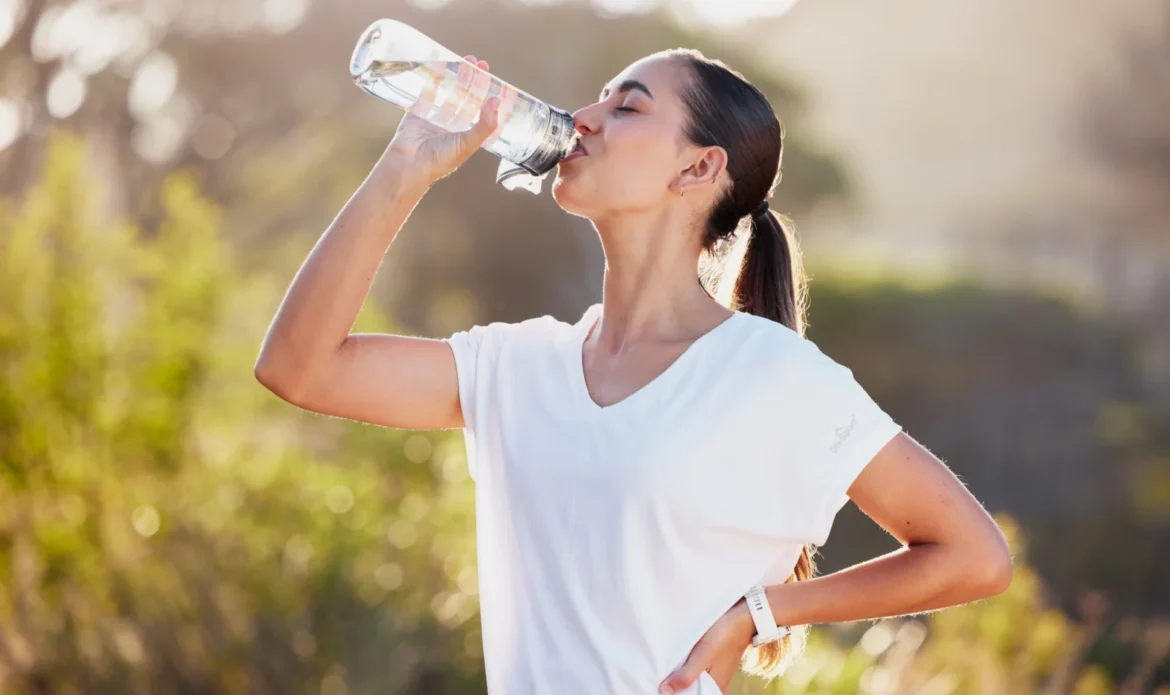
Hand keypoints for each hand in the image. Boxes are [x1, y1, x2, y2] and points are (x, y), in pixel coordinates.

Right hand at [381, 55, 502, 184]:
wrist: (409, 164)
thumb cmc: (441, 159)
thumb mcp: (469, 143)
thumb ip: (485, 124)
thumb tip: (497, 101)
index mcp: (466, 135)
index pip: (480, 110)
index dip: (487, 95)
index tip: (493, 79)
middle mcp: (452, 126)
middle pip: (466, 98)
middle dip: (473, 80)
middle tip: (479, 63)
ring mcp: (434, 118)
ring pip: (449, 92)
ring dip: (457, 77)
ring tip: (465, 60)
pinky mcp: (418, 112)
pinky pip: (427, 92)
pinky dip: (434, 79)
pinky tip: (441, 65)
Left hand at [659, 599, 754, 694]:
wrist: (743, 617)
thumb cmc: (724, 636)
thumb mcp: (702, 656)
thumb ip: (686, 676)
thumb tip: (665, 691)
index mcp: (715, 688)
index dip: (675, 693)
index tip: (660, 685)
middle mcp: (716, 684)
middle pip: (691, 690)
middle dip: (676, 684)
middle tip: (661, 675)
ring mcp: (715, 673)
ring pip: (692, 680)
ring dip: (679, 675)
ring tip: (666, 667)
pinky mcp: (712, 662)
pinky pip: (695, 670)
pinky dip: (685, 666)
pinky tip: (677, 660)